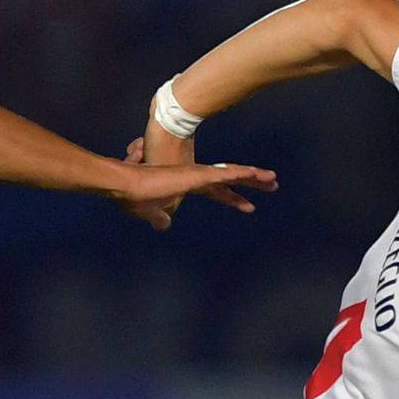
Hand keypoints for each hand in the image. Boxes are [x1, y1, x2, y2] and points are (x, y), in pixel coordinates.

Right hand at [114, 150, 276, 231]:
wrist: (124, 185)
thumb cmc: (133, 197)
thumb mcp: (150, 213)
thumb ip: (159, 218)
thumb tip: (166, 226)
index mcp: (188, 186)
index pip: (217, 192)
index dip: (233, 199)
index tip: (249, 206)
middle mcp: (196, 177)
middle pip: (231, 180)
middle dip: (252, 183)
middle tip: (273, 184)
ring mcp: (197, 174)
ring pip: (232, 173)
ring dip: (254, 176)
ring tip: (273, 179)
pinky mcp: (196, 174)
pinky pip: (224, 173)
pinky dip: (241, 173)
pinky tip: (257, 174)